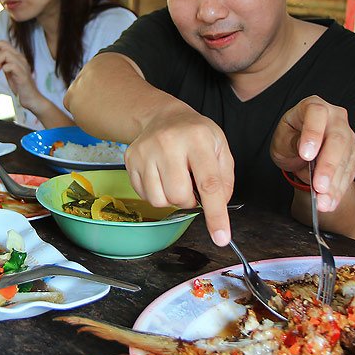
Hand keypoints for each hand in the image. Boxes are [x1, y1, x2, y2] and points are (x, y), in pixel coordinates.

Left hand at [0, 40, 41, 106]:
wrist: (30, 97)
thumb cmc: (19, 86)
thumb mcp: (8, 71)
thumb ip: (1, 63)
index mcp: (16, 56)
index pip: (2, 43)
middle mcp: (20, 58)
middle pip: (3, 45)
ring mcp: (22, 65)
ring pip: (6, 53)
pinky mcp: (22, 74)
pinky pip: (11, 65)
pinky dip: (4, 68)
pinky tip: (3, 74)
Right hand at [124, 103, 234, 245]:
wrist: (163, 117)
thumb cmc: (195, 135)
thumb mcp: (220, 148)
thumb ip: (225, 180)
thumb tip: (217, 208)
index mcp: (197, 139)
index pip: (209, 184)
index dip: (216, 214)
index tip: (221, 237)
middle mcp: (168, 143)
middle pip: (179, 196)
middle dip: (188, 200)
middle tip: (190, 184)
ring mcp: (145, 151)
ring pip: (159, 200)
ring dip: (171, 198)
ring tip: (175, 179)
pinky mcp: (130, 159)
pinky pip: (144, 196)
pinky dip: (157, 193)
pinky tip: (160, 176)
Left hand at [271, 96, 354, 212]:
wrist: (302, 150)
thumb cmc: (290, 138)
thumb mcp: (282, 139)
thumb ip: (292, 142)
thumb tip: (305, 150)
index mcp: (313, 107)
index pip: (317, 114)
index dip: (313, 134)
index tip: (305, 155)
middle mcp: (335, 119)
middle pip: (338, 140)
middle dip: (328, 166)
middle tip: (319, 187)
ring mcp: (348, 137)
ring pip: (346, 160)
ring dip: (334, 184)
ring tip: (322, 202)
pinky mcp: (353, 155)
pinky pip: (349, 174)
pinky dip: (338, 191)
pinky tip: (329, 203)